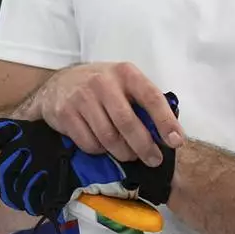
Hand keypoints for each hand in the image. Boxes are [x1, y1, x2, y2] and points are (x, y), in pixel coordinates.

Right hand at [27, 62, 183, 165]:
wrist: (58, 83)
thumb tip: (166, 133)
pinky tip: (104, 147)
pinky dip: (101, 151)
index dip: (165, 122)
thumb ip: (142, 101)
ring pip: (108, 137)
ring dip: (123, 152)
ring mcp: (83, 98)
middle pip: (128, 123)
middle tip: (154, 160)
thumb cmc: (102, 85)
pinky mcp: (65, 114)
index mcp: (126, 73)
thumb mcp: (124, 83)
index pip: (151, 98)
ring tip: (130, 155)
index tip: (176, 141)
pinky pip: (89, 144)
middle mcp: (104, 83)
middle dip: (144, 146)